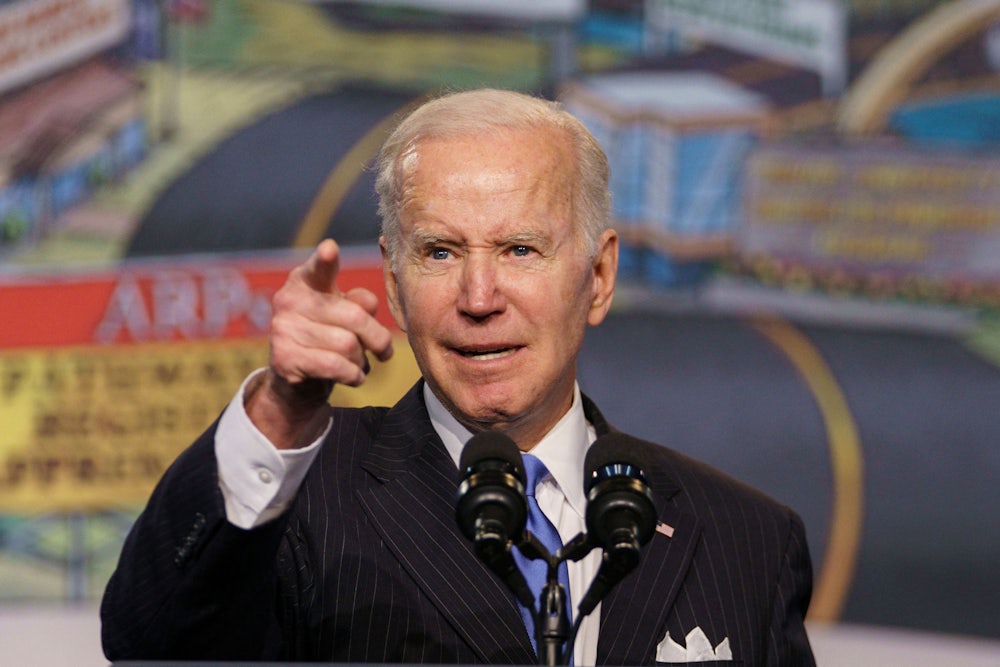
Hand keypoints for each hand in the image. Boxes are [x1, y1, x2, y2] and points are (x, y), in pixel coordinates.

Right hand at [248, 239, 393, 447]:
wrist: (296, 380)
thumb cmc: (329, 338)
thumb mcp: (346, 315)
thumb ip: (359, 303)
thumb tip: (366, 304)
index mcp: (306, 281)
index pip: (320, 267)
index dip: (325, 259)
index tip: (330, 249)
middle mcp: (289, 300)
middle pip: (355, 317)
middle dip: (378, 339)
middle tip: (385, 351)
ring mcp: (283, 328)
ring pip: (348, 345)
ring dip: (361, 360)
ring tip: (356, 363)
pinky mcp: (284, 358)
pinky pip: (335, 366)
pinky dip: (353, 375)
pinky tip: (353, 376)